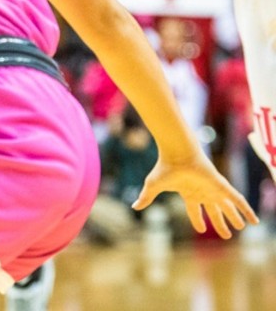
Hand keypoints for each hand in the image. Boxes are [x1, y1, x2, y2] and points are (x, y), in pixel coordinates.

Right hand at [133, 152, 257, 237]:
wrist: (178, 153)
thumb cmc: (166, 168)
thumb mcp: (154, 186)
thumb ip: (146, 197)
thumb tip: (133, 206)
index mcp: (188, 194)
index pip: (194, 210)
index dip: (198, 220)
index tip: (201, 229)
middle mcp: (202, 192)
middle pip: (214, 211)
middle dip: (220, 223)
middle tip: (226, 235)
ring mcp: (213, 189)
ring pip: (227, 207)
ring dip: (234, 218)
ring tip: (242, 228)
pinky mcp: (221, 186)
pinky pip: (237, 200)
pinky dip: (246, 210)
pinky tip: (254, 220)